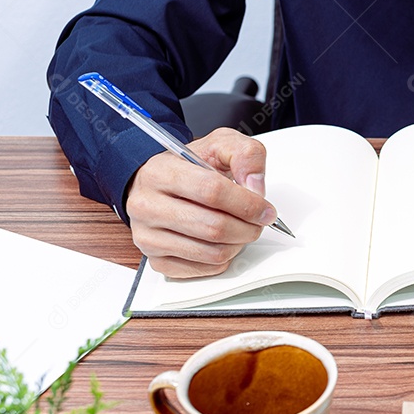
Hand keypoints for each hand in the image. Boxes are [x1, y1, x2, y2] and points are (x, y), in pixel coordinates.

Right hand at [125, 128, 277, 277]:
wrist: (157, 183)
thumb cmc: (188, 166)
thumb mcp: (219, 144)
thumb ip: (245, 155)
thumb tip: (255, 186)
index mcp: (160, 173)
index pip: (212, 191)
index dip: (247, 203)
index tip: (265, 209)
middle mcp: (147, 206)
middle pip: (214, 227)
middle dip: (248, 227)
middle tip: (258, 222)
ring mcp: (148, 236)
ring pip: (212, 252)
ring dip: (239, 244)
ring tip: (241, 229)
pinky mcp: (156, 260)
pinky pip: (203, 269)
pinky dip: (224, 259)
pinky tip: (224, 242)